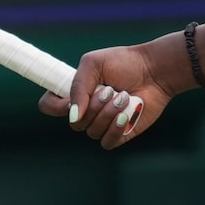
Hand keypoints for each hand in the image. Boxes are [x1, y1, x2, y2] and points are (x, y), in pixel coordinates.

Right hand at [37, 45, 173, 149]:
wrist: (155, 70)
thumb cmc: (125, 63)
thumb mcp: (94, 64)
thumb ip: (78, 86)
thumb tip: (72, 116)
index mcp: (76, 93)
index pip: (49, 107)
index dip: (54, 106)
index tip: (68, 99)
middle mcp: (87, 110)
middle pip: (74, 123)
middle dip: (93, 107)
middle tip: (110, 90)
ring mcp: (103, 123)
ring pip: (92, 132)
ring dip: (108, 114)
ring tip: (124, 97)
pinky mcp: (120, 133)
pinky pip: (107, 142)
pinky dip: (116, 129)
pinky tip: (126, 114)